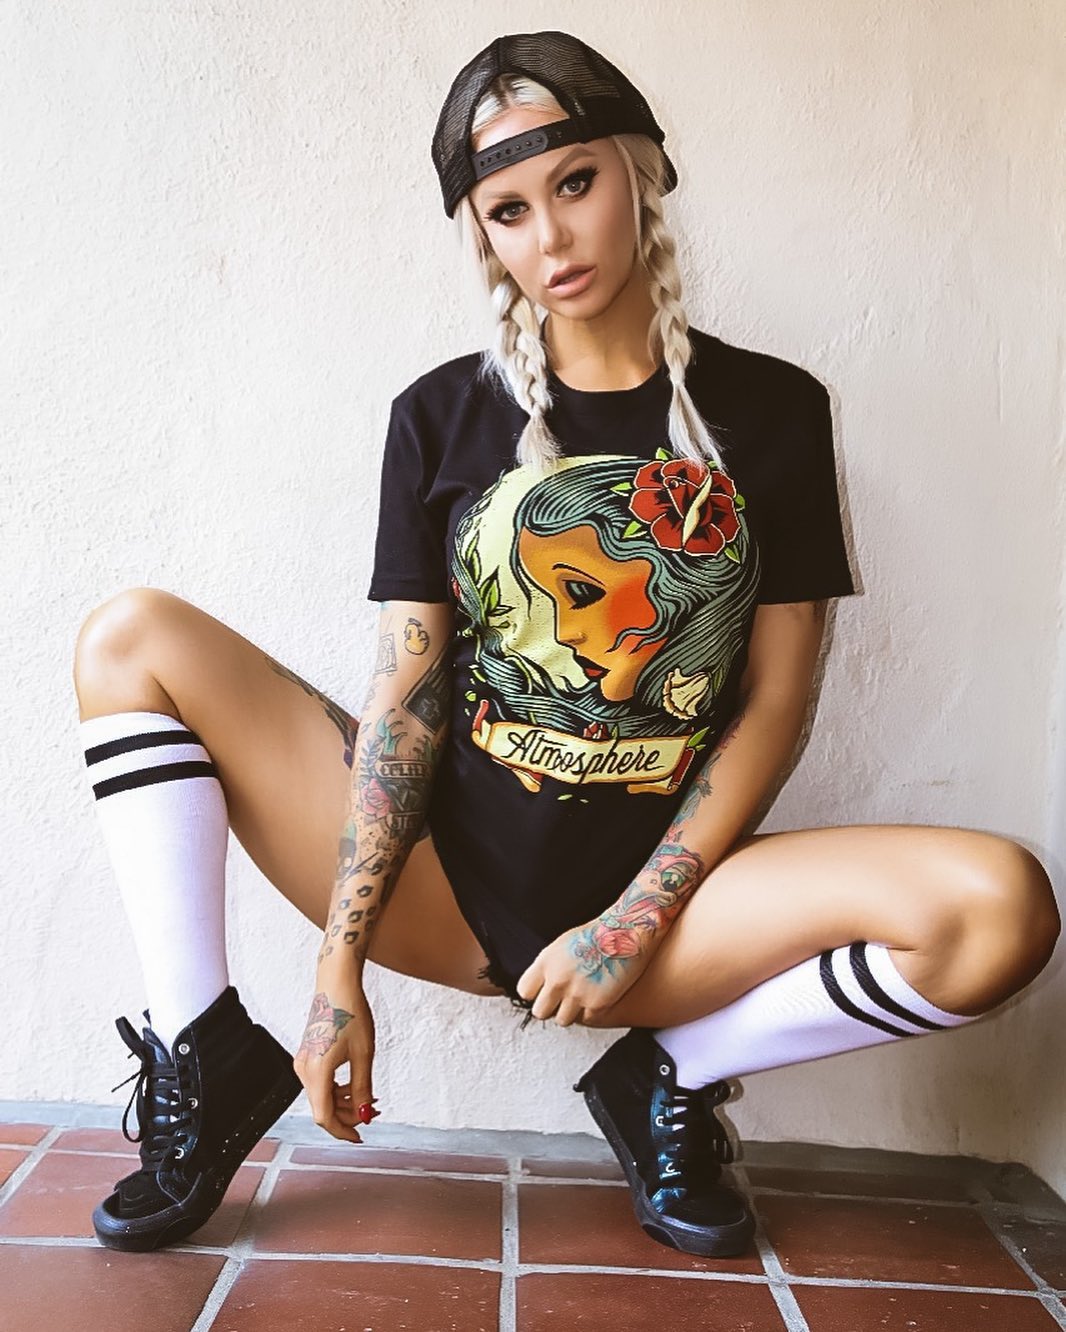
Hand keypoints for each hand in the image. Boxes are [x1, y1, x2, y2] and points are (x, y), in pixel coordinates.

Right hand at [293, 974, 378, 1142]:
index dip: (342, 1131)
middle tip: (373, 1112)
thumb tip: (365, 1115)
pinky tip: (354, 1086)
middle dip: (348, 1115)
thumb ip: (362, 1088)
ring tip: (369, 1098)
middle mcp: (304, 1069)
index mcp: (316, 1071)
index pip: (324, 1117)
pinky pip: (320, 1083)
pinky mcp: (307, 1056)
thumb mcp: (364, 1054)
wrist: (336, 984)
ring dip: (344, 1103)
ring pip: (321, 1097)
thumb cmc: (350, 1013)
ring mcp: (303, 1062)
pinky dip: (337, 1090)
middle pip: (322, 1108)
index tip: (360, 1137)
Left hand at [515, 919, 652, 1026]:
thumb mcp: (562, 945)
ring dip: (571, 1012)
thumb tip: (542, 985)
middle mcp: (558, 980)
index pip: (524, 992)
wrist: (627, 932)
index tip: (544, 991)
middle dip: (550, 1008)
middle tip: (563, 999)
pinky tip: (598, 996)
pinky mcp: (597, 1004)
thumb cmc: (597, 934)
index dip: (535, 993)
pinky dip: (592, 1012)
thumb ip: (549, 967)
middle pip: (540, 1012)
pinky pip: (586, 1019)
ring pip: (562, 1020)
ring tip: (582, 998)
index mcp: (546, 962)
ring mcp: (577, 994)